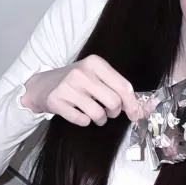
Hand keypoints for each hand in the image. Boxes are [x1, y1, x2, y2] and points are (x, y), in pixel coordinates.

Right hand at [21, 54, 142, 126]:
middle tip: (109, 112)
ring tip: (94, 114)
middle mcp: (82, 72)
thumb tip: (144, 109)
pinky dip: (84, 121)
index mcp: (95, 63)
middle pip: (114, 102)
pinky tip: (79, 113)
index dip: (133, 104)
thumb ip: (119, 89)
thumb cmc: (76, 82)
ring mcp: (68, 86)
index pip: (123, 87)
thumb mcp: (97, 77)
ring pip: (98, 114)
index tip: (135, 114)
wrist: (41, 85)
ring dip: (100, 119)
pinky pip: (82, 120)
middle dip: (114, 112)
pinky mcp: (57, 101)